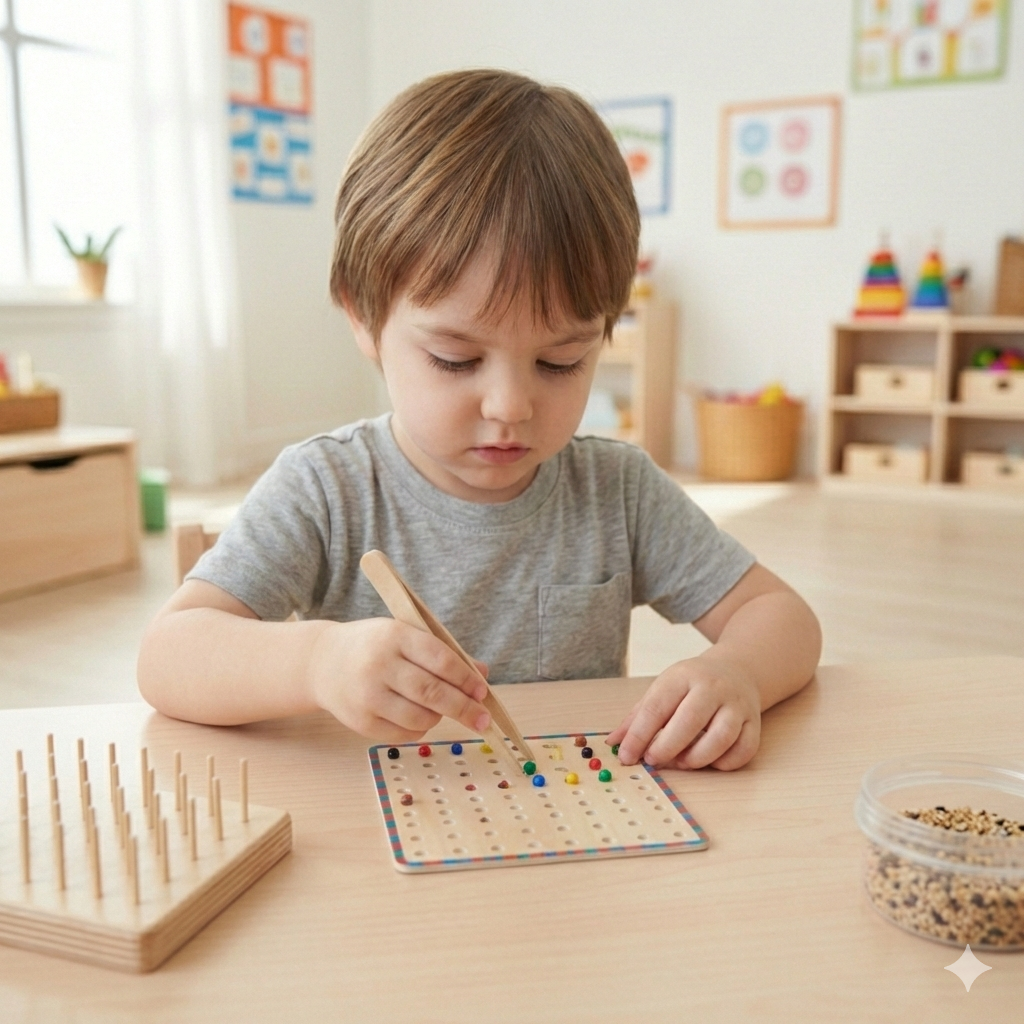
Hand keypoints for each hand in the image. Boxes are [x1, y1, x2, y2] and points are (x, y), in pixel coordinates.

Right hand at [307, 618, 490, 742]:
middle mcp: (379, 665)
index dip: (466, 678)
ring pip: (421, 718)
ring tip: (439, 709)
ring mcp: (368, 696)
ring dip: (439, 717)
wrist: (322, 662)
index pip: (440, 660)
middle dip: (464, 708)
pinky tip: (418, 717)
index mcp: (395, 636)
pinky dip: (420, 729)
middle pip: (433, 693)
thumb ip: (443, 653)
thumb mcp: (404, 636)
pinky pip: (404, 734)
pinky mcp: (361, 722)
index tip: (482, 691)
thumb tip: (482, 674)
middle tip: (483, 719)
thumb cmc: (373, 647)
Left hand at [606, 653, 760, 770]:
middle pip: (690, 721)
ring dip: (697, 758)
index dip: (638, 735)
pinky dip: (724, 763)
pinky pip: (743, 750)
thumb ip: (638, 717)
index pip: (657, 707)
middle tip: (653, 760)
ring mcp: (737, 705)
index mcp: (683, 676)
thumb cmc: (692, 684)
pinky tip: (709, 761)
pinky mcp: (754, 723)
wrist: (737, 670)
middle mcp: (712, 688)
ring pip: (721, 737)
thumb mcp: (663, 689)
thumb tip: (612, 743)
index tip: (626, 755)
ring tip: (681, 762)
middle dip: (667, 747)